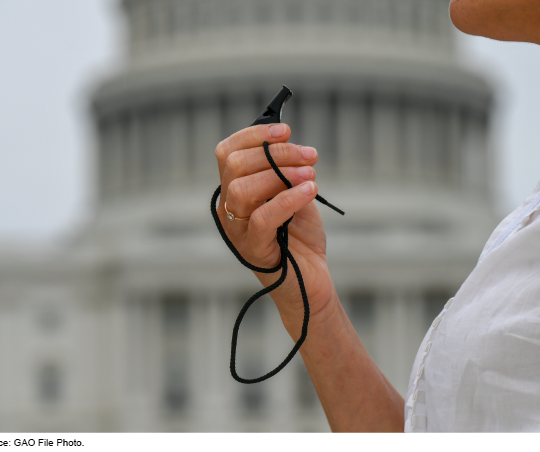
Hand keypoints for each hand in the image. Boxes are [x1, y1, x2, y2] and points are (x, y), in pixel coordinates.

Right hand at [215, 123, 337, 335]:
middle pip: (235, 165)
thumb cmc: (301, 238)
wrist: (312, 281)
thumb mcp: (295, 194)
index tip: (285, 130)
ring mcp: (237, 230)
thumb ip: (286, 171)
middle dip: (276, 153)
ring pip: (242, 189)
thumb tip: (289, 143)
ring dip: (281, 173)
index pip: (227, 152)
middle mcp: (229, 209)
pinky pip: (263, 217)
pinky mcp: (254, 250)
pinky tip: (310, 191)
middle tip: (309, 156)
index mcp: (235, 191)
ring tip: (311, 175)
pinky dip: (288, 198)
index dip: (253, 135)